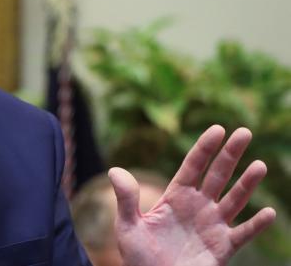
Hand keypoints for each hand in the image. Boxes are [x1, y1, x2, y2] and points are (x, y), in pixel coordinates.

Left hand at [109, 126, 275, 265]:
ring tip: (259, 165)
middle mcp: (198, 207)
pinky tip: (268, 212)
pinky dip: (256, 224)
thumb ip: (125, 199)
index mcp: (175, 197)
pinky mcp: (223, 248)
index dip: (205, 148)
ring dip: (247, 184)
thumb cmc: (139, 257)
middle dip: (230, 154)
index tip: (218, 128)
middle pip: (217, 175)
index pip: (193, 166)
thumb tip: (114, 169)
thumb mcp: (128, 226)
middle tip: (244, 132)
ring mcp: (213, 226)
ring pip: (234, 200)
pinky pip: (243, 234)